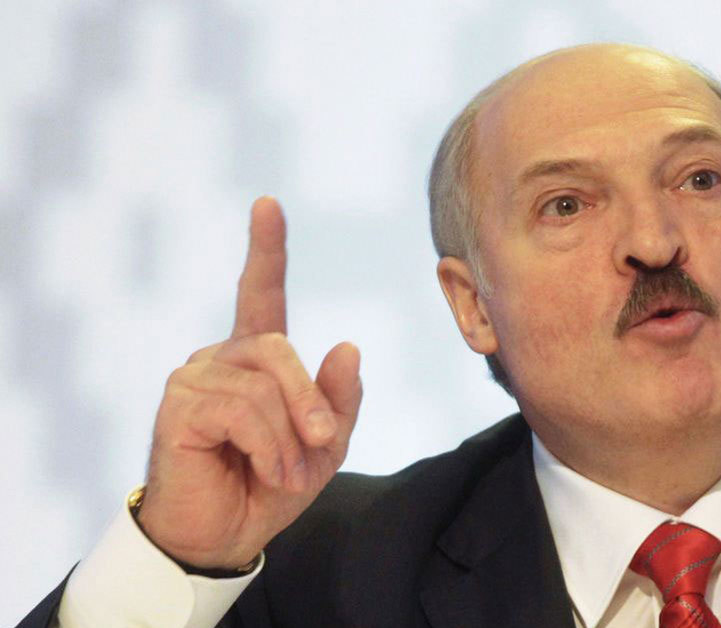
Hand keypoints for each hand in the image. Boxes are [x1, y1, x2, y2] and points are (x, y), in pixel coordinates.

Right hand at [137, 196, 362, 568]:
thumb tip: (346, 343)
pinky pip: (241, 410)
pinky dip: (267, 446)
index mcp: (255, 360)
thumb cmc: (269, 486)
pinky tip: (265, 471)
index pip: (260, 293)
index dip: (266, 248)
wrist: (225, 537)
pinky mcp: (178, 406)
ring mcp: (192, 378)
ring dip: (289, 436)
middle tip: (322, 444)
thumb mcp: (324, 444)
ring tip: (285, 471)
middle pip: (279, 349)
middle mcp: (219, 358)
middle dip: (310, 400)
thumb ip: (339, 398)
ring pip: (263, 385)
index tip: (268, 204)